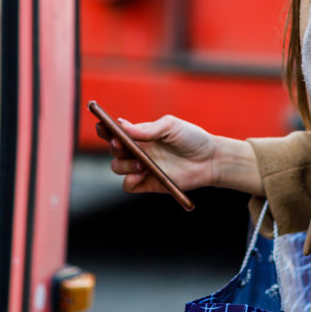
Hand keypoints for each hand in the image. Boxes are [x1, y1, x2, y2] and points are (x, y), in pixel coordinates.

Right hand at [97, 114, 226, 196]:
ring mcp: (142, 168)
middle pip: (113, 150)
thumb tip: (123, 126)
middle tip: (120, 144)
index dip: (105, 129)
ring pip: (117, 168)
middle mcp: (138, 151)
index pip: (116, 132)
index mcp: (141, 134)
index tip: (101, 126)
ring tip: (141, 163)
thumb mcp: (171, 126)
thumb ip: (148, 128)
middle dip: (113, 146)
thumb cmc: (192, 138)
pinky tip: (142, 174)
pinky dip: (130, 180)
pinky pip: (128, 185)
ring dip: (123, 165)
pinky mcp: (148, 184)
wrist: (210, 160)